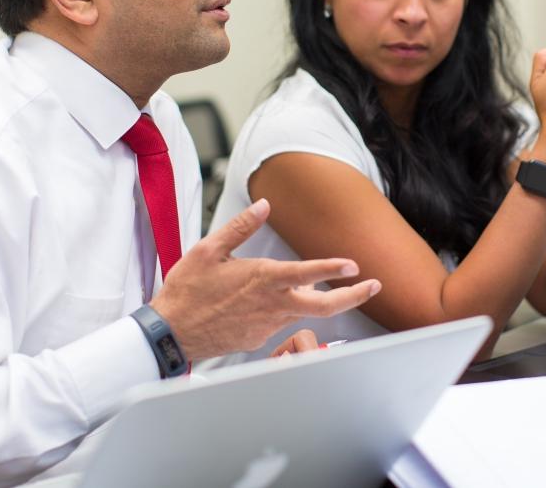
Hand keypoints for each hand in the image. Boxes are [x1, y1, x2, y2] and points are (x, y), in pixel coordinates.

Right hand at [150, 199, 381, 359]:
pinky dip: (290, 311)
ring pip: (307, 314)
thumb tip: (265, 206)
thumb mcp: (209, 250)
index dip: (332, 268)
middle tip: (374, 286)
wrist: (171, 333)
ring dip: (328, 302)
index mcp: (262, 279)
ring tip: (344, 290)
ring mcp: (268, 325)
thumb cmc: (187, 291)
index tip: (354, 265)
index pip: (306, 272)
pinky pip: (283, 322)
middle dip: (354, 296)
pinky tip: (280, 303)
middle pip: (325, 306)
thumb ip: (240, 227)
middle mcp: (271, 305)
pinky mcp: (261, 338)